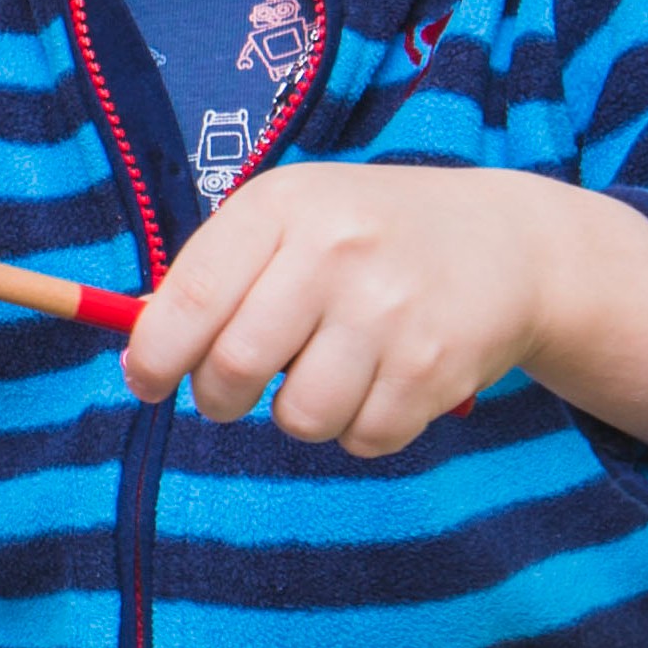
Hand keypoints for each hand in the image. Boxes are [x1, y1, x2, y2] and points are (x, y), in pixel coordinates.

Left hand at [122, 162, 647, 474]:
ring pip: (298, 417)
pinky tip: (382, 381)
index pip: (189, 298)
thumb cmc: (366, 236)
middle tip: (230, 392)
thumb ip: (217, 276)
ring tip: (326, 372)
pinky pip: (362, 439)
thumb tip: (139, 355)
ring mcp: (389, 311)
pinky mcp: (436, 366)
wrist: (508, 243)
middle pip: (234, 368)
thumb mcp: (292, 220)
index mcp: (282, 207)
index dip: (153, 357)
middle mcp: (335, 252)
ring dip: (299, 414)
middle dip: (218, 398)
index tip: (145, 382)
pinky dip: (361, 428)